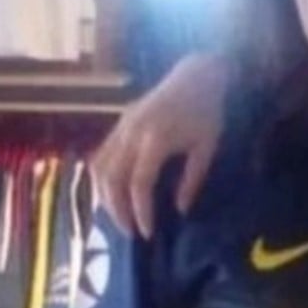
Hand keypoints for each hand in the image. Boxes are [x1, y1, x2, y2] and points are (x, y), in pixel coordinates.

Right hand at [93, 54, 229, 237]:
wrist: (196, 75)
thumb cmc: (207, 111)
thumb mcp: (207, 146)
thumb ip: (192, 179)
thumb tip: (180, 210)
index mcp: (155, 139)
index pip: (139, 184)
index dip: (140, 211)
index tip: (146, 232)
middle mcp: (131, 133)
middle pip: (112, 179)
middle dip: (117, 210)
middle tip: (129, 232)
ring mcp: (121, 125)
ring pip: (100, 168)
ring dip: (105, 196)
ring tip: (119, 216)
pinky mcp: (119, 122)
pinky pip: (100, 154)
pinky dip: (102, 177)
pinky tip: (111, 193)